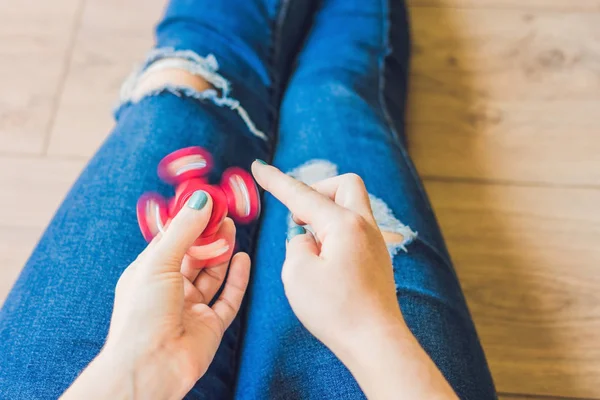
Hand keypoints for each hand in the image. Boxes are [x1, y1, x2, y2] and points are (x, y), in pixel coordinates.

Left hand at [63, 191, 250, 399]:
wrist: (150, 367)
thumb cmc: (142, 314)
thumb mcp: (159, 262)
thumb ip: (184, 230)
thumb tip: (201, 199)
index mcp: (148, 273)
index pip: (171, 240)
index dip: (188, 221)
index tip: (206, 203)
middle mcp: (169, 290)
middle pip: (194, 255)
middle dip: (208, 235)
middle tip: (224, 214)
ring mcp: (191, 308)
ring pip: (212, 274)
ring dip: (222, 252)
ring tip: (232, 230)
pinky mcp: (211, 324)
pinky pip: (228, 297)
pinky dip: (236, 278)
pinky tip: (242, 259)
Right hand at [252, 161, 456, 398]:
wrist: (376, 342)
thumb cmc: (336, 310)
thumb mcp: (297, 274)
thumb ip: (296, 245)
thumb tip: (307, 237)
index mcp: (344, 225)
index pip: (302, 194)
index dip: (276, 181)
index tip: (258, 167)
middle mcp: (365, 227)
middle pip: (344, 185)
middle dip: (316, 191)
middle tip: (298, 216)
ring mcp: (375, 243)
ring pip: (352, 207)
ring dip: (326, 214)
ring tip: (309, 245)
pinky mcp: (377, 259)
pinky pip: (355, 229)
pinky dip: (335, 233)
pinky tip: (325, 261)